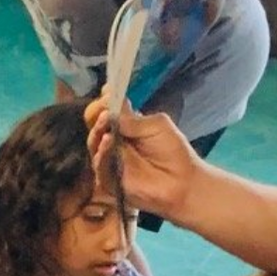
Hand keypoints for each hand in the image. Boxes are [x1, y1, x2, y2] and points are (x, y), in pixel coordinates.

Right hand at [86, 104, 196, 221]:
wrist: (183, 182)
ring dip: (96, 131)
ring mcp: (110, 160)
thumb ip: (132, 118)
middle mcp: (114, 142)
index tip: (107, 93)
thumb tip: (109, 106)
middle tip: (103, 109)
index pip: (107, 111)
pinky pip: (99, 164)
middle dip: (96, 114)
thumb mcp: (157, 125)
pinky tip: (107, 141)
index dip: (104, 102)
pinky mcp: (109, 179)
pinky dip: (101, 151)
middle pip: (95, 125)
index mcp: (125, 126)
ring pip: (93, 143)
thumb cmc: (173, 152)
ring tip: (105, 122)